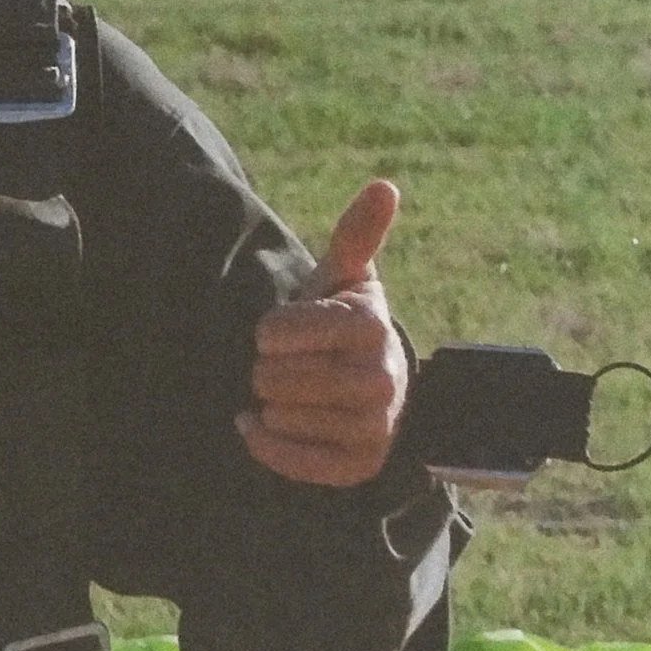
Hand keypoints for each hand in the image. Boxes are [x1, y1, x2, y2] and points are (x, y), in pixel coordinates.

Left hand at [238, 179, 407, 487]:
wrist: (370, 386)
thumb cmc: (341, 324)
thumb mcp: (344, 278)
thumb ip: (356, 235)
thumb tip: (384, 186)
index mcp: (371, 324)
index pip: (278, 332)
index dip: (269, 331)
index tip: (279, 331)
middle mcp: (381, 378)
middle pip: (273, 377)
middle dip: (266, 368)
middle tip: (287, 365)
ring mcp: (376, 426)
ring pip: (280, 415)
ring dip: (268, 404)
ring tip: (290, 393)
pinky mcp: (360, 465)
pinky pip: (291, 459)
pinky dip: (266, 443)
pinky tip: (266, 425)